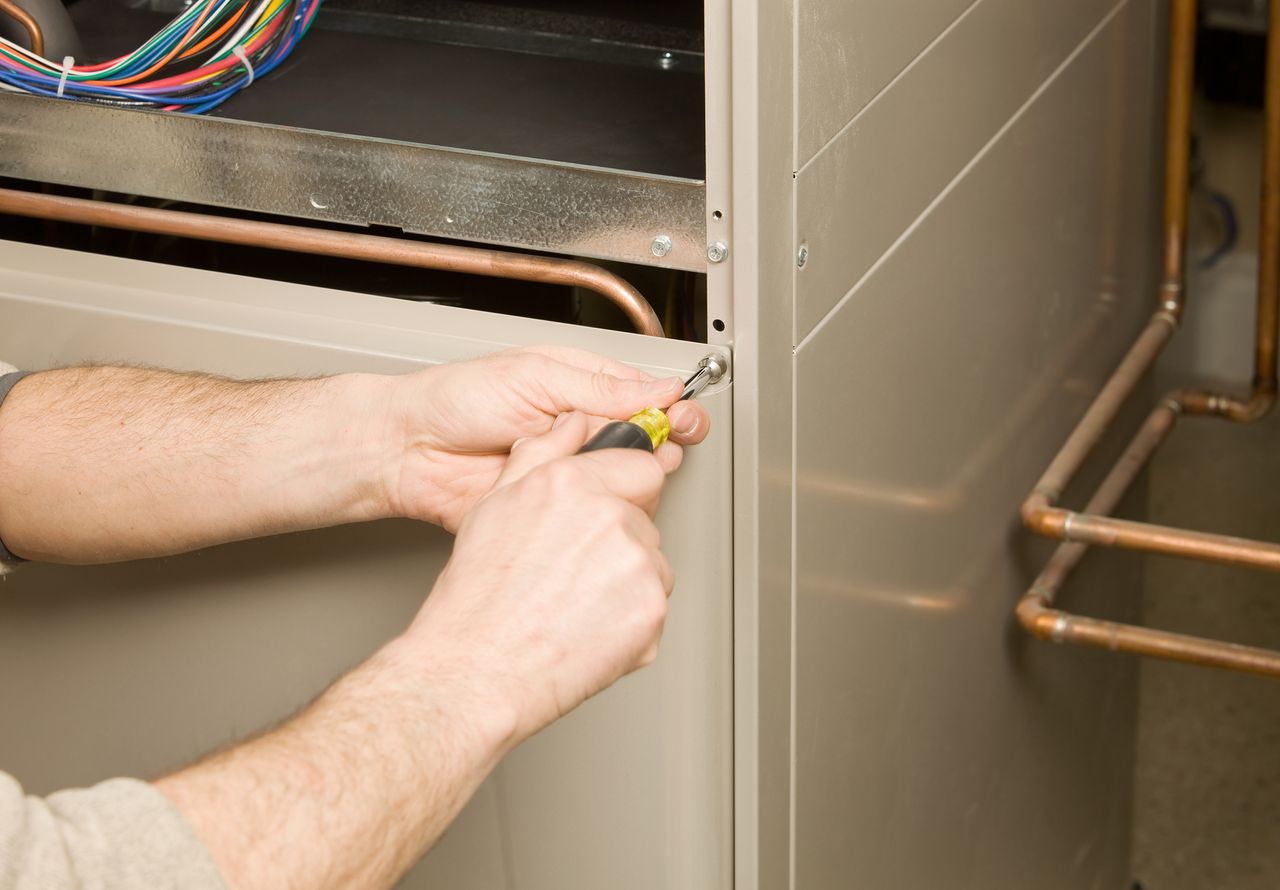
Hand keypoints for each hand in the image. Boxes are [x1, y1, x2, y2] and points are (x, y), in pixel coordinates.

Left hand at [384, 346, 709, 530]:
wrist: (410, 450)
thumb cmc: (457, 400)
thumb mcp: (534, 377)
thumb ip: (599, 388)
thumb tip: (658, 387)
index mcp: (581, 388)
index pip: (645, 396)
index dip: (671, 408)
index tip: (683, 418)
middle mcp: (580, 429)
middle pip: (644, 440)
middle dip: (662, 442)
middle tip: (664, 444)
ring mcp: (569, 470)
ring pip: (624, 480)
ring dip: (634, 476)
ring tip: (624, 466)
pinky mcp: (554, 507)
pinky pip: (591, 513)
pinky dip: (602, 509)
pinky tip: (600, 496)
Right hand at [402, 411, 675, 742]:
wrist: (478, 669)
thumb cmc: (478, 598)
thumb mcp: (495, 504)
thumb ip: (542, 452)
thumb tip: (571, 424)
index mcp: (573, 484)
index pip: (641, 467)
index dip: (624, 491)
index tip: (609, 512)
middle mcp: (611, 517)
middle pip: (645, 519)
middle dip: (620, 541)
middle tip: (573, 571)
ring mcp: (637, 565)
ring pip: (653, 564)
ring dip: (626, 581)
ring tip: (575, 603)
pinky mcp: (652, 611)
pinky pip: (654, 607)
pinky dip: (631, 621)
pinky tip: (588, 627)